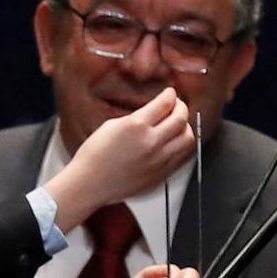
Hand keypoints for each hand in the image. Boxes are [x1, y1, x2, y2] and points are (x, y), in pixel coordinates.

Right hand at [45, 88, 193, 231]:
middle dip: (181, 107)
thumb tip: (153, 113)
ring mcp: (158, 160)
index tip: (169, 94)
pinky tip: (173, 143)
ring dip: (185, 127)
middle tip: (176, 106)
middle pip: (181, 118)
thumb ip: (137, 118)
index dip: (170, 95)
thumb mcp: (111, 126)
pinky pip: (181, 157)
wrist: (88, 184)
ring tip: (177, 126)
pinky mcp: (160, 175)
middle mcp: (151, 142)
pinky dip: (180, 146)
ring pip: (187, 138)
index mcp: (136, 126)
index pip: (165, 103)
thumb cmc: (93, 157)